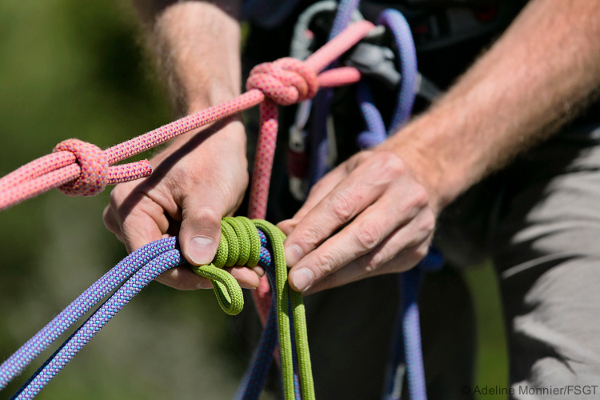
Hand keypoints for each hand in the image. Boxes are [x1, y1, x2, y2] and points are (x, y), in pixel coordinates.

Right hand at [103, 117, 263, 289]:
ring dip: (215, 270)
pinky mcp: (165, 233)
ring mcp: (145, 229)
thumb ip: (202, 223)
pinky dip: (214, 260)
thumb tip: (198, 261)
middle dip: (206, 274)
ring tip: (252, 271)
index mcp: (128, 207)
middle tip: (250, 278)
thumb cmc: (210, 154)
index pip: (149, 259)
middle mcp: (128, 222)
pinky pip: (187, 256)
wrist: (215, 137)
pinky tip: (242, 262)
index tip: (225, 279)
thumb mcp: (209, 189)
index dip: (186, 275)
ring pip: (179, 265)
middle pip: (165, 266)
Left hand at [278, 150, 435, 293]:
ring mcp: (418, 226)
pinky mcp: (418, 250)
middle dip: (324, 262)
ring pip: (371, 259)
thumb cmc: (369, 177)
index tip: (286, 255)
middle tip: (294, 281)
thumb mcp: (340, 178)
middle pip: (361, 237)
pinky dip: (348, 276)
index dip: (312, 233)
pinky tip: (325, 281)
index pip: (342, 206)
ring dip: (333, 276)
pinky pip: (378, 267)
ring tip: (303, 286)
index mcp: (382, 170)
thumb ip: (313, 207)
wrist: (422, 177)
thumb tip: (283, 233)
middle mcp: (406, 197)